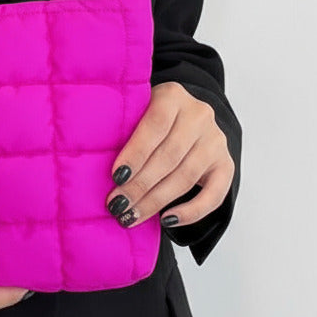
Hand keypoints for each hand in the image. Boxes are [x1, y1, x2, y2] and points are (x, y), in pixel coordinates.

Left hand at [104, 81, 234, 230]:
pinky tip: (166, 220)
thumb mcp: (135, 111)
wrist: (185, 118)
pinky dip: (191, 212)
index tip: (115, 176)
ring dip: (156, 201)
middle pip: (169, 155)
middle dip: (140, 184)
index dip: (136, 152)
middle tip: (116, 204)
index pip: (156, 125)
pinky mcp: (226, 164)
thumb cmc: (146, 120)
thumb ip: (122, 128)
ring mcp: (215, 140)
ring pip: (185, 176)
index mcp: (173, 96)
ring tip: (130, 216)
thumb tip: (90, 163)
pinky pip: (214, 194)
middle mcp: (199, 115)